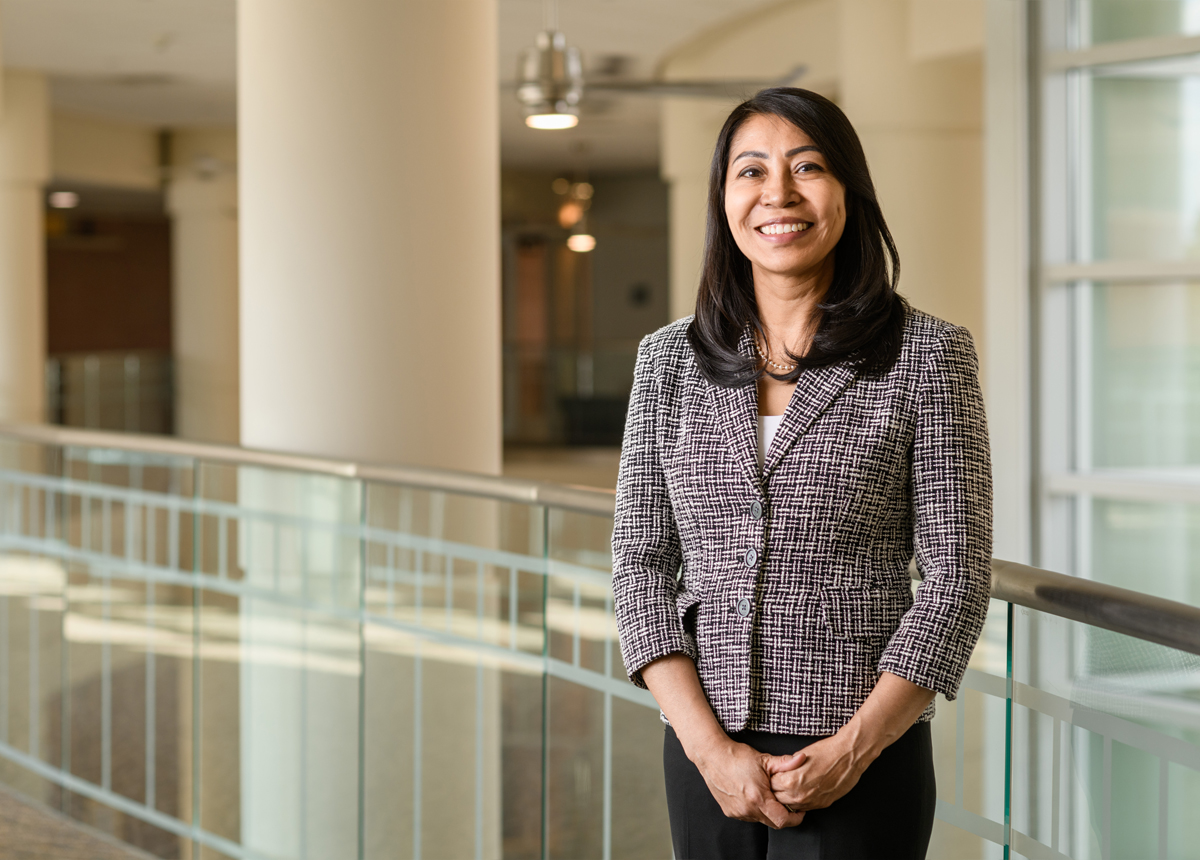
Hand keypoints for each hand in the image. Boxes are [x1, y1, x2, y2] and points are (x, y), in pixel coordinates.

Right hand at [693, 738, 807, 828]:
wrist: (712, 756)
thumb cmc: (737, 757)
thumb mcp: (764, 759)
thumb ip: (785, 763)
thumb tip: (802, 759)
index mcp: (758, 798)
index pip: (782, 820)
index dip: (795, 818)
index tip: (799, 810)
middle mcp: (747, 809)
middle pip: (773, 823)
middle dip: (783, 815)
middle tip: (786, 802)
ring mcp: (738, 812)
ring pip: (760, 820)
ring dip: (767, 812)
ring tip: (767, 796)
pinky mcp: (730, 811)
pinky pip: (748, 816)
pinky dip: (755, 810)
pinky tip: (753, 796)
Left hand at [766, 732, 872, 810]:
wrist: (849, 755)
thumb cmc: (826, 751)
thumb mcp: (800, 756)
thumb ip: (788, 768)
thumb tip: (782, 771)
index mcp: (791, 781)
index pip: (772, 785)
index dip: (772, 778)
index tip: (774, 774)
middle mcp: (800, 795)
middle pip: (779, 798)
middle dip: (777, 790)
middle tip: (780, 780)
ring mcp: (812, 801)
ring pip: (791, 806)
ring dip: (788, 798)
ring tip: (791, 786)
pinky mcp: (823, 804)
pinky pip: (805, 807)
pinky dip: (801, 801)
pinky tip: (802, 791)